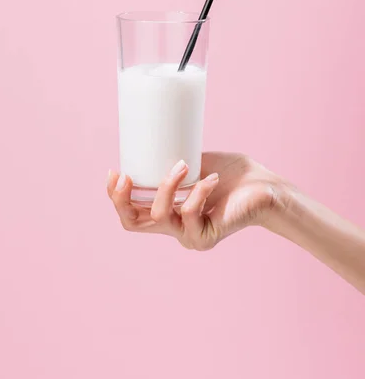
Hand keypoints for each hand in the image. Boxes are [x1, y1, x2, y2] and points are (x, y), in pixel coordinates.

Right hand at [107, 152, 290, 249]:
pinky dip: (199, 191)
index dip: (115, 196)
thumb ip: (172, 161)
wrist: (263, 187)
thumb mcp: (193, 164)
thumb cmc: (230, 174)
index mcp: (166, 212)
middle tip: (126, 176)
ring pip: (159, 214)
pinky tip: (213, 179)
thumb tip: (150, 141)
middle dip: (121, 199)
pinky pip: (190, 213)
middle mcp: (173, 227)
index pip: (130, 214)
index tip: (115, 171)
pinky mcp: (205, 237)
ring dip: (167, 185)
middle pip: (131, 223)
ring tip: (183, 164)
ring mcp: (188, 235)